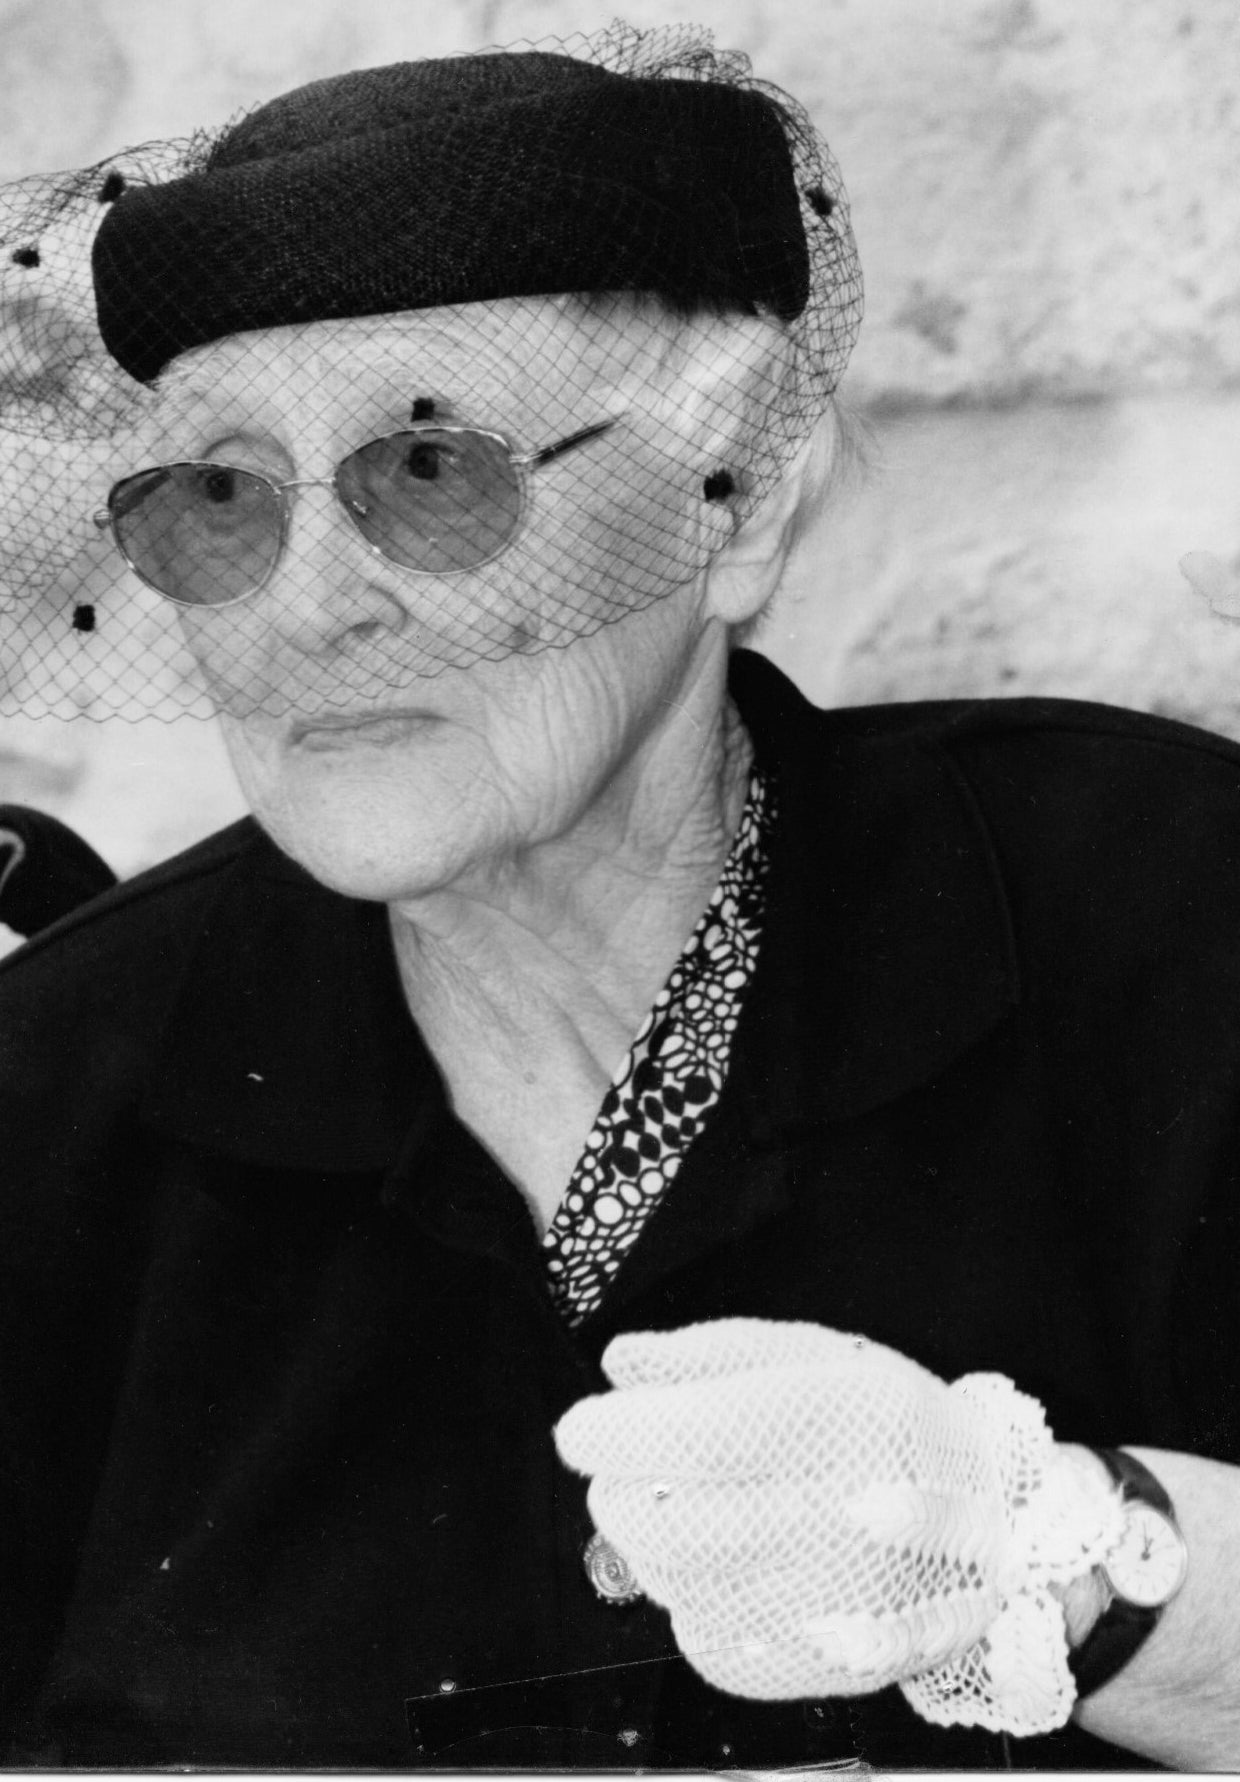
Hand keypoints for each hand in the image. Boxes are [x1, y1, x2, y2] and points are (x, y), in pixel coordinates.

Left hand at [556, 1318, 1122, 1734]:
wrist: (998, 1535)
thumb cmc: (896, 1427)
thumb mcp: (819, 1358)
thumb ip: (712, 1353)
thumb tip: (617, 1363)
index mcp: (829, 1426)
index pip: (685, 1439)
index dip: (611, 1433)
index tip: (586, 1426)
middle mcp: (826, 1520)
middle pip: (657, 1519)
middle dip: (617, 1485)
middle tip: (631, 1463)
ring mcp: (819, 1605)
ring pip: (668, 1581)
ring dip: (648, 1539)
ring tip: (685, 1506)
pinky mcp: (811, 1667)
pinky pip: (702, 1638)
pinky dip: (690, 1596)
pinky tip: (726, 1563)